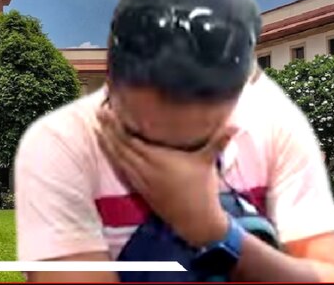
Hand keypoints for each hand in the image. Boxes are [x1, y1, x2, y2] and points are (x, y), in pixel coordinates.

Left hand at [95, 105, 235, 247]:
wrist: (195, 220)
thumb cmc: (202, 190)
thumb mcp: (208, 162)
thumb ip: (219, 141)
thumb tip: (236, 124)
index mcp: (159, 160)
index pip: (132, 140)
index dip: (119, 126)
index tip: (110, 112)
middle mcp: (146, 169)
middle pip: (121, 147)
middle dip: (108, 130)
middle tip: (98, 114)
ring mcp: (141, 180)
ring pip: (119, 159)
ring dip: (107, 144)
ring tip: (96, 129)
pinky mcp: (141, 189)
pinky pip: (122, 171)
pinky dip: (113, 159)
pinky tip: (108, 151)